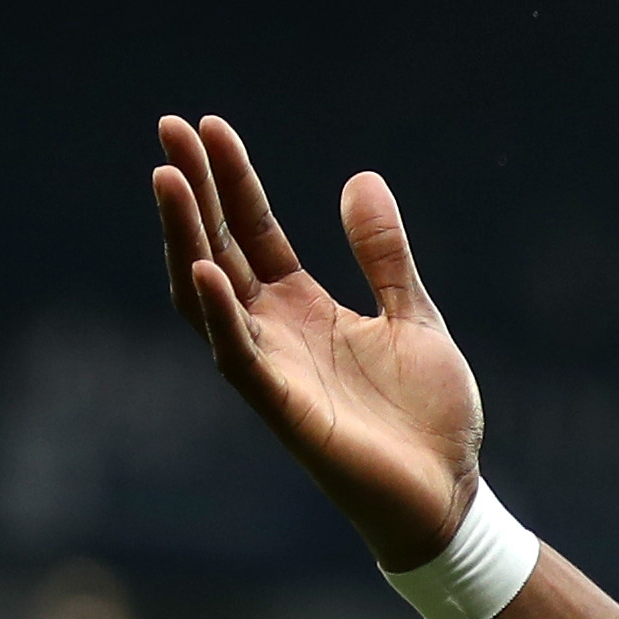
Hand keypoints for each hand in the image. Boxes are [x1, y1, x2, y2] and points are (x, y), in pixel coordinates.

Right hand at [150, 114, 482, 567]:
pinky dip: (219, 313)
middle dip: (193, 191)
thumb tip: (362, 178)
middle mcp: (273, 333)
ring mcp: (271, 369)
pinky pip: (236, 356)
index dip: (231, 181)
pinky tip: (204, 268)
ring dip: (185, 236)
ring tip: (168, 178)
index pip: (252, 231)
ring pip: (207, 294)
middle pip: (217, 248)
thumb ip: (384, 255)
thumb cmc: (429, 416)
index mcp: (303, 309)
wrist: (450, 493)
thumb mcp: (414, 316)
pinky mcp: (281, 409)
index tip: (208, 125)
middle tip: (169, 128)